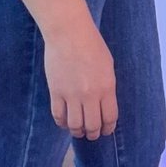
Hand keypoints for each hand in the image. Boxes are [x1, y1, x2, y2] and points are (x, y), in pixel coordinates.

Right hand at [43, 17, 117, 140]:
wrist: (69, 33)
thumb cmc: (92, 45)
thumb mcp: (108, 66)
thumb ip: (107, 87)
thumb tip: (104, 105)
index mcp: (107, 87)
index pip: (109, 118)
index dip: (108, 128)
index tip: (106, 130)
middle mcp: (90, 95)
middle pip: (92, 126)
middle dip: (93, 133)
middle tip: (92, 134)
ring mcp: (71, 95)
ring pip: (75, 125)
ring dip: (77, 131)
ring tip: (78, 130)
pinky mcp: (55, 92)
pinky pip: (58, 116)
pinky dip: (62, 123)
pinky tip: (65, 122)